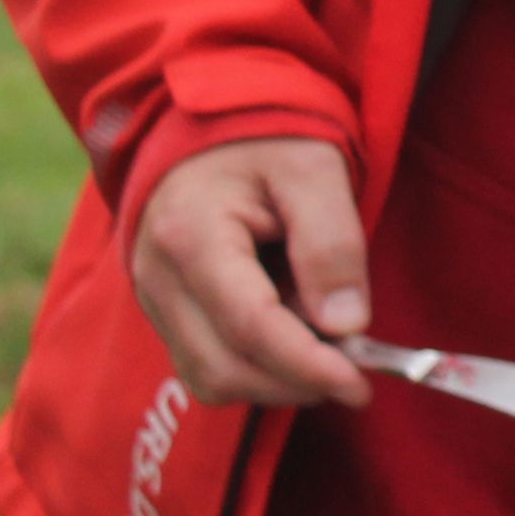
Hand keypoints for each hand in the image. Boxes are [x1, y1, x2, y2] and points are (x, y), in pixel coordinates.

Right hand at [130, 137, 372, 409]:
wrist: (217, 130)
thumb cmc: (270, 141)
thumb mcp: (316, 172)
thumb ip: (332, 244)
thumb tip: (346, 326)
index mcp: (191, 236)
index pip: (250, 325)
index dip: (308, 364)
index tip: (360, 384)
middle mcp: (157, 278)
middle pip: (225, 367)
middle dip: (296, 381)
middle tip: (358, 369)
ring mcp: (154, 300)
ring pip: (211, 379)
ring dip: (278, 380)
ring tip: (327, 340)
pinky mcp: (166, 314)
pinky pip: (207, 367)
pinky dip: (256, 369)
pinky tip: (296, 337)